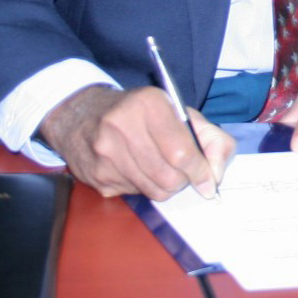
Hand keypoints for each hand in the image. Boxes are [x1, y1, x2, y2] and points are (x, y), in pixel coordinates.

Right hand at [39, 85, 231, 199]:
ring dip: (166, 186)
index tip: (208, 179)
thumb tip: (215, 175)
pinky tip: (138, 168)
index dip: (200, 171)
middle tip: (184, 173)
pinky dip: (145, 186)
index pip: (182, 153)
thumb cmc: (142, 113)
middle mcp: (122, 126)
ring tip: (163, 169)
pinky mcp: (96, 175)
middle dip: (184, 181)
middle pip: (169, 176)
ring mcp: (105, 153)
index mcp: (149, 104)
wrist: (82, 114)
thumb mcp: (180, 112)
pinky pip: (135, 194)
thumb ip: (210, 138)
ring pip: (153, 190)